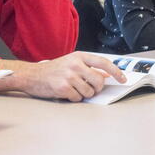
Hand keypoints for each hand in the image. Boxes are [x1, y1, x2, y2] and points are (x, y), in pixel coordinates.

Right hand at [0, 52, 126, 101]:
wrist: (31, 75)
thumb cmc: (52, 70)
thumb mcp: (70, 63)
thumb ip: (87, 67)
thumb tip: (106, 75)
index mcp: (78, 56)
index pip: (103, 62)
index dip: (116, 71)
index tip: (123, 79)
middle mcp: (75, 64)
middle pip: (99, 81)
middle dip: (95, 88)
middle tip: (87, 88)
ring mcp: (69, 76)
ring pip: (89, 92)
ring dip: (82, 94)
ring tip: (72, 89)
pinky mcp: (63, 87)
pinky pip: (77, 98)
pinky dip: (73, 98)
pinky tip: (65, 92)